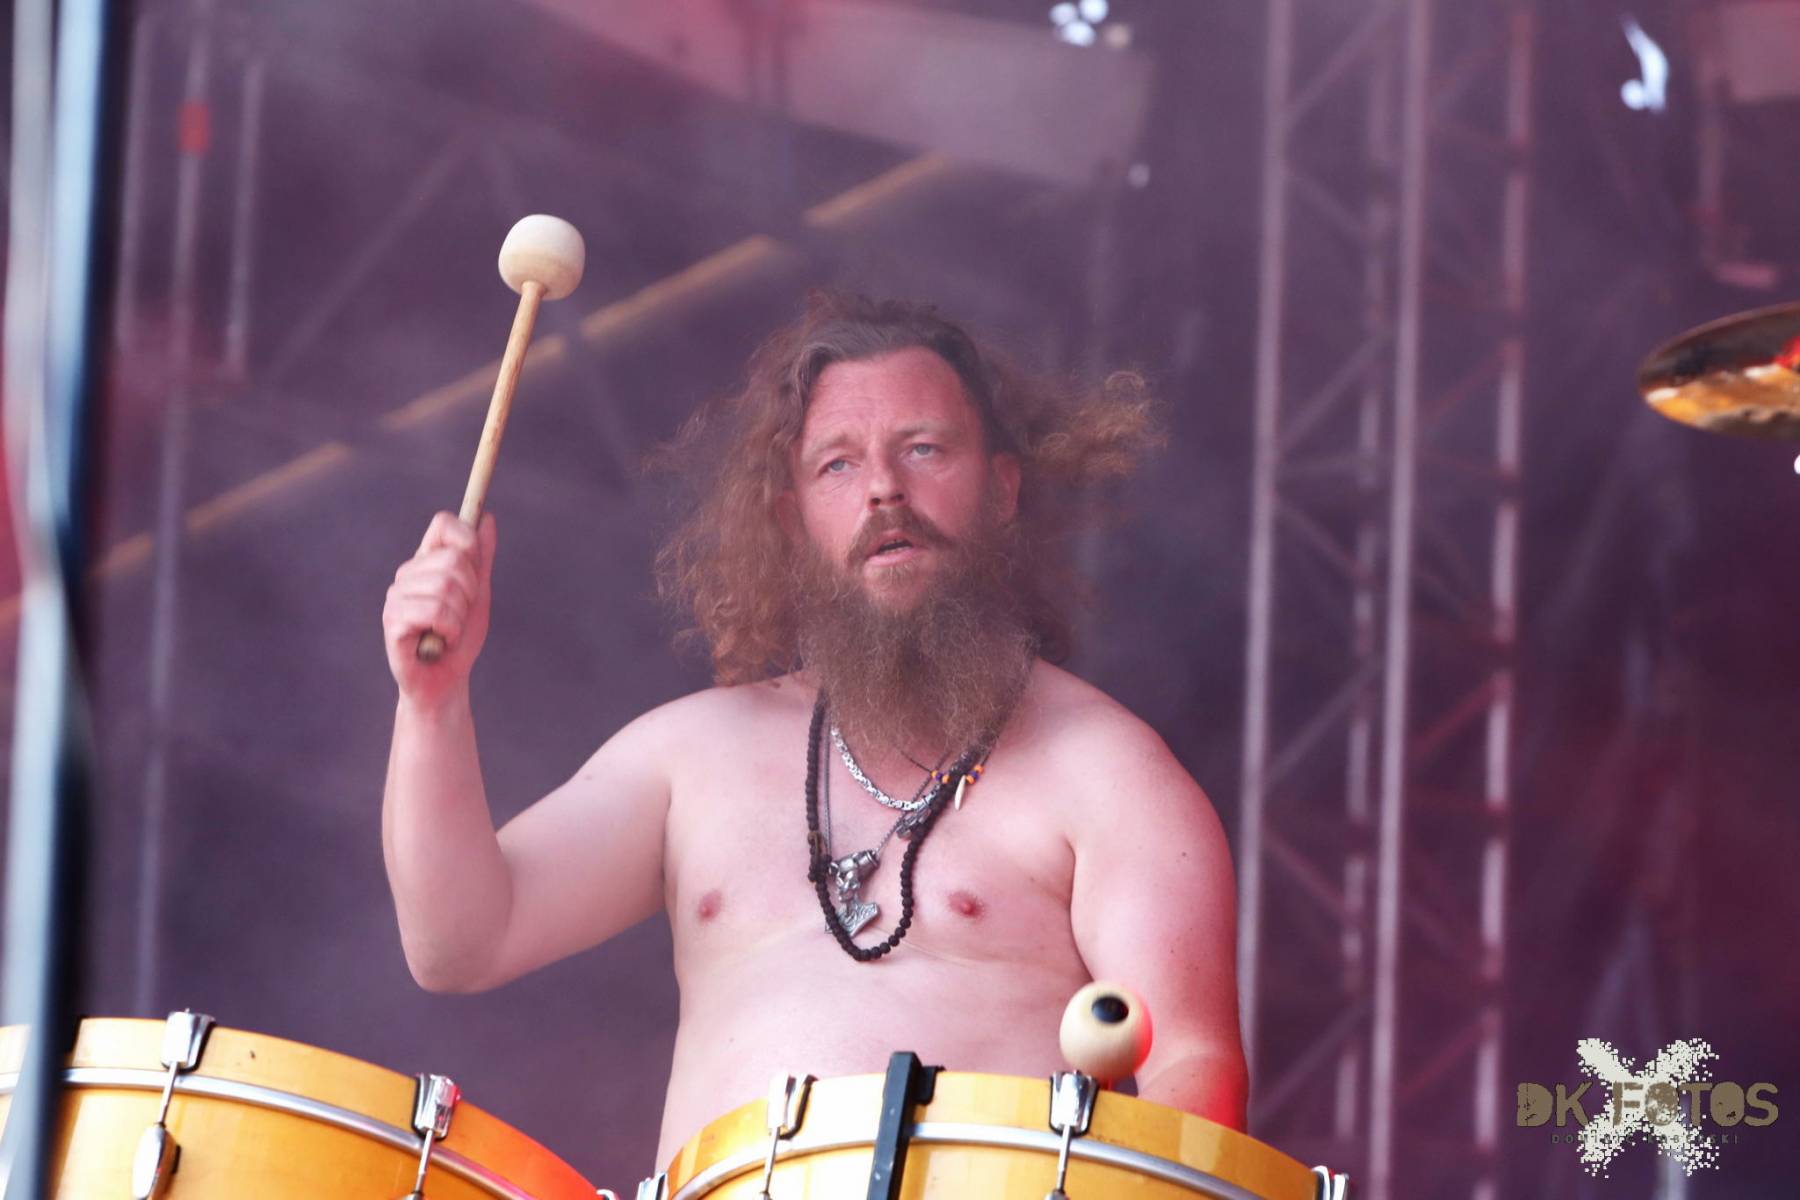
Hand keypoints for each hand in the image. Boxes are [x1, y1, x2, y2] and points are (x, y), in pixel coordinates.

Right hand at [383, 511, 495, 707]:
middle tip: (459, 615)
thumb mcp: (479, 594)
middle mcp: (407, 574)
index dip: (467, 540)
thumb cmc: (460, 639)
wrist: (446, 681)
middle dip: (470, 593)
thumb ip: (482, 558)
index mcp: (426, 562)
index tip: (475, 568)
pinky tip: (439, 642)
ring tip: (448, 632)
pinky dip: (449, 632)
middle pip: (454, 559)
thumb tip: (487, 518)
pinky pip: (434, 612)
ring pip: (446, 588)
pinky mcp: (393, 621)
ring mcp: (397, 596)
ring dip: (459, 618)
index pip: (443, 524)